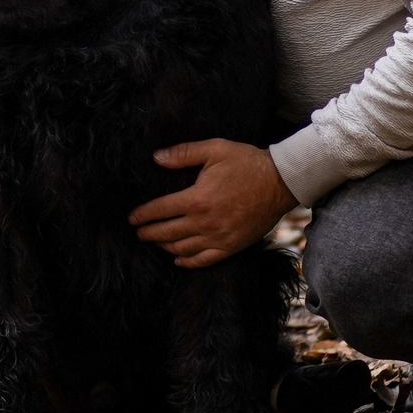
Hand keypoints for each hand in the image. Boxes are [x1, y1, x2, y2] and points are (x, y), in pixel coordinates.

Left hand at [128, 138, 298, 267]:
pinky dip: (188, 262)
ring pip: (182, 248)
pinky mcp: (232, 246)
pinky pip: (205, 260)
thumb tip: (156, 157)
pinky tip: (178, 260)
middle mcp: (204, 222)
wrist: (281, 182)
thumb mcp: (214, 149)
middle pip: (166, 232)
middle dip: (148, 233)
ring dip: (164, 247)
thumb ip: (183, 153)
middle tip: (137, 233)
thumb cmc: (247, 162)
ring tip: (155, 242)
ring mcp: (219, 237)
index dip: (142, 215)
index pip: (160, 210)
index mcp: (196, 198)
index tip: (131, 218)